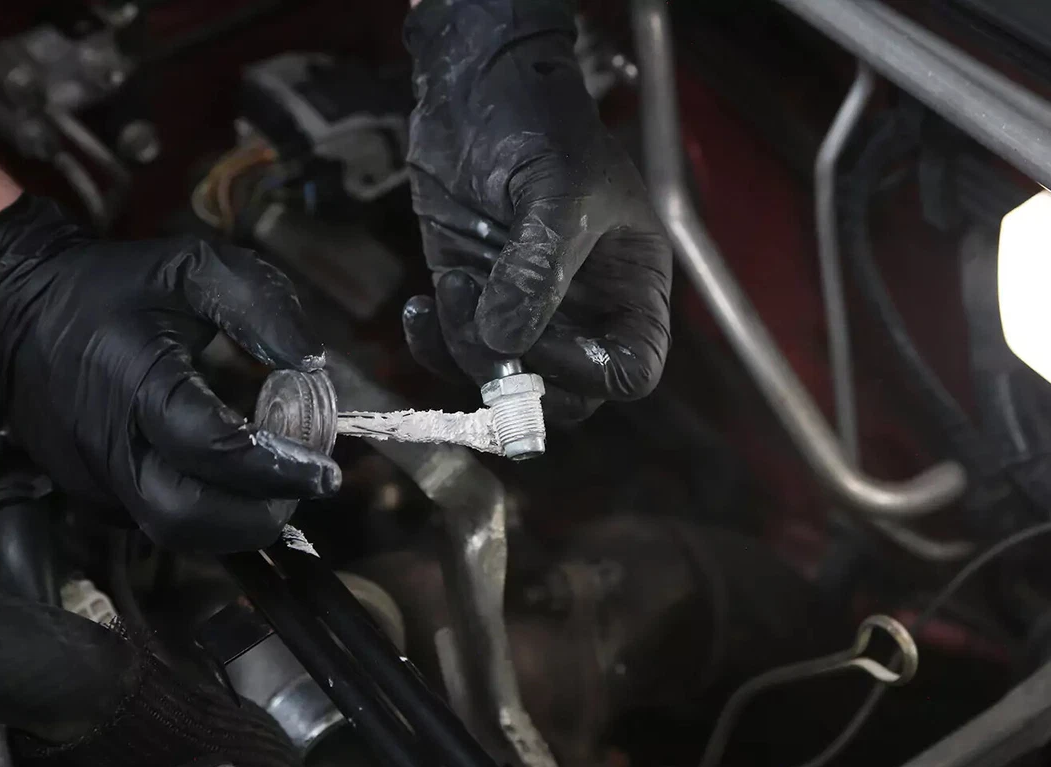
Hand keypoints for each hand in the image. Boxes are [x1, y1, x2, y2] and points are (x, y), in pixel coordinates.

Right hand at [0, 195, 339, 551]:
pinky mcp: (89, 496)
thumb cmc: (111, 287)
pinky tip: (231, 484)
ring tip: (276, 486)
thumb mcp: (191, 268)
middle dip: (260, 514)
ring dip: (237, 523)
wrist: (15, 308)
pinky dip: (205, 515)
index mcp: (134, 382)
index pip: (212, 450)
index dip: (277, 468)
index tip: (325, 470)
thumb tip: (312, 363)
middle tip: (303, 486)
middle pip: (189, 516)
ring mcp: (92, 478)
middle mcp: (107, 444)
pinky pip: (154, 524)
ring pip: (173, 534)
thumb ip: (260, 306)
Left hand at [402, 0, 672, 421]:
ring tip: (450, 287)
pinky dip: (433, 345)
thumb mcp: (555, 189)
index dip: (587, 373)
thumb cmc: (540, 123)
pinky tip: (420, 306)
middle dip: (515, 375)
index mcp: (631, 286)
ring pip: (503, 380)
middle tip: (479, 324)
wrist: (476, 88)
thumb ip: (536, 269)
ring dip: (465, 349)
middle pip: (565, 393)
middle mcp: (585, 310)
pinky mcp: (475, 301)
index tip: (533, 336)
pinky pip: (457, 353)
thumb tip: (504, 343)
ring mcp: (527, 310)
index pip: (631, 369)